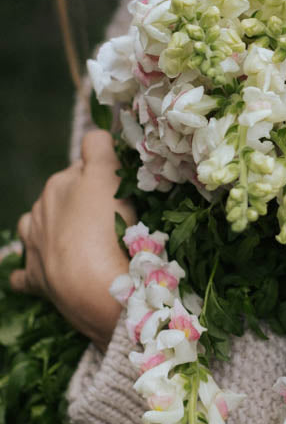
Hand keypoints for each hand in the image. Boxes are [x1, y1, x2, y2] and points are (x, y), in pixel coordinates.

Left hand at [11, 131, 135, 349]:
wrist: (93, 286)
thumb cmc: (106, 228)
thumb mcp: (109, 176)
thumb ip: (99, 149)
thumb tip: (95, 138)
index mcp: (59, 184)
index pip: (85, 163)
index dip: (104, 171)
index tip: (122, 185)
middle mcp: (40, 210)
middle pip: (63, 195)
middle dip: (81, 202)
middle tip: (112, 218)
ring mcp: (34, 245)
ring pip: (35, 227)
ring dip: (50, 230)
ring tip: (80, 243)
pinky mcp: (35, 279)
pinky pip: (25, 274)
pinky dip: (32, 273)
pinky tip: (47, 273)